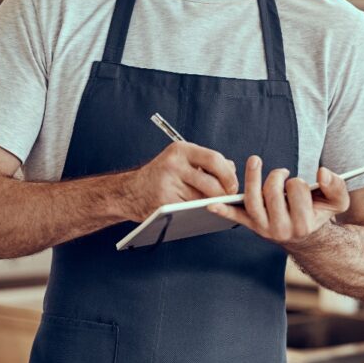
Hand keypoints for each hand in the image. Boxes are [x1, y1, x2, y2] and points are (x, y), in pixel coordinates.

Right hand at [124, 142, 238, 221]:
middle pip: (211, 182)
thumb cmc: (161, 176)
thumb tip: (232, 168)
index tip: (233, 186)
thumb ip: (205, 162)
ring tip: (215, 205)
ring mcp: (168, 184)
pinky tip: (201, 212)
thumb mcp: (180, 160)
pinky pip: (190, 210)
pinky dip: (198, 212)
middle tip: (228, 199)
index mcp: (181, 150)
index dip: (228, 175)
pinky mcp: (164, 202)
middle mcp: (173, 164)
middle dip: (224, 194)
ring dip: (212, 204)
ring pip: (202, 199)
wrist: (130, 192)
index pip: (214, 159)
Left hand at [207, 156, 350, 246]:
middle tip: (282, 173)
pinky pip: (235, 218)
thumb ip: (336, 186)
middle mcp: (282, 229)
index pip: (296, 190)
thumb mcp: (337, 202)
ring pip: (252, 199)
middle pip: (272, 192)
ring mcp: (264, 229)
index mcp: (304, 224)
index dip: (297, 182)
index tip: (299, 185)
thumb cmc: (320, 213)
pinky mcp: (252, 226)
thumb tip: (322, 172)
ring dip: (252, 177)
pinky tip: (210, 205)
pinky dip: (223, 211)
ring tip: (256, 161)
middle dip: (277, 176)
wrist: (307, 236)